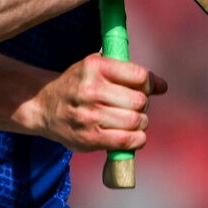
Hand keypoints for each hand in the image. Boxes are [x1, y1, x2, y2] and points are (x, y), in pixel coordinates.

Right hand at [31, 53, 166, 151]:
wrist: (44, 107)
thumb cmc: (77, 85)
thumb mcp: (96, 68)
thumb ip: (128, 73)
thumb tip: (163, 86)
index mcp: (94, 66)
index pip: (139, 76)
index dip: (149, 84)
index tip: (146, 88)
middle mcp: (91, 89)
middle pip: (139, 101)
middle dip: (142, 105)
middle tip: (134, 106)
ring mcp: (90, 115)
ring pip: (136, 121)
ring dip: (140, 123)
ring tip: (130, 120)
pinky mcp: (90, 138)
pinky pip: (127, 141)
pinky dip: (137, 139)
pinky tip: (131, 134)